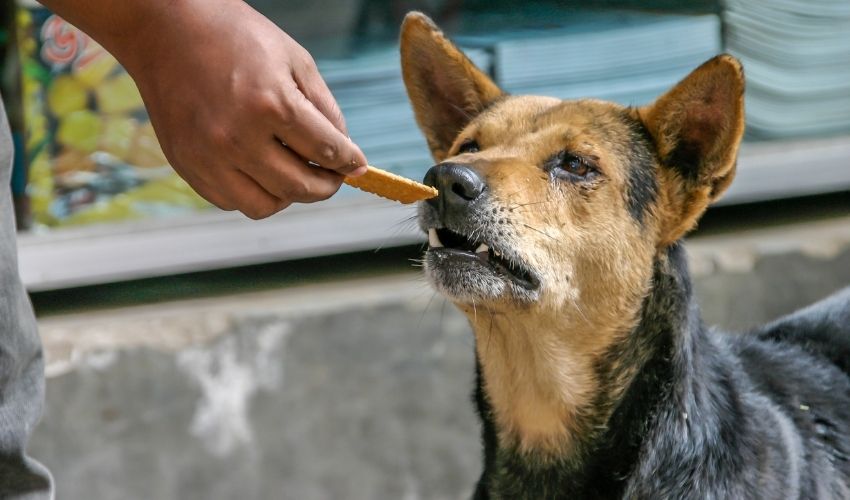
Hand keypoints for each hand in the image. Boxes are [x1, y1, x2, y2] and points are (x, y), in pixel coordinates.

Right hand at [58, 0, 367, 218]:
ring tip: (295, 175)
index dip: (349, 162)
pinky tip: (261, 171)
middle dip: (326, 186)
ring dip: (289, 196)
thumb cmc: (236, 38)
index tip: (356, 166)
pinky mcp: (187, 166)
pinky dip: (253, 193)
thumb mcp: (294, 60)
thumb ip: (325, 108)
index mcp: (271, 104)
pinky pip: (230, 201)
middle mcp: (238, 138)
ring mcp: (209, 157)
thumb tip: (344, 152)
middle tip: (333, 178)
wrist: (166, 31)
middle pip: (299, 187)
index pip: (327, 151)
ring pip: (265, 205)